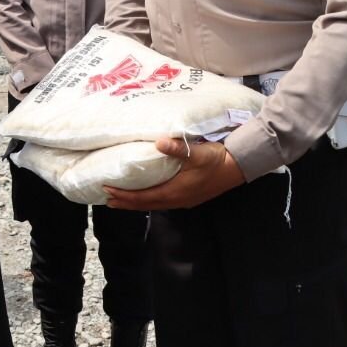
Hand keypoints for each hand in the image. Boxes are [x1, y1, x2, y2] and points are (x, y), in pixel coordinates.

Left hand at [105, 138, 246, 210]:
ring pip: (154, 204)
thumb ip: (178, 148)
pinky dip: (149, 200)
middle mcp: (177, 200)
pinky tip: (146, 196)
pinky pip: (163, 202)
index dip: (125, 195)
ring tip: (121, 199)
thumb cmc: (217, 159)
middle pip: (146, 204)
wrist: (239, 167)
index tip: (108, 190)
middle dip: (126, 202)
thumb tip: (159, 142)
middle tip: (107, 199)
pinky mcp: (189, 197)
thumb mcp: (198, 152)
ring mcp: (184, 200)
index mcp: (175, 191)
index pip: (143, 197)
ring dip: (137, 203)